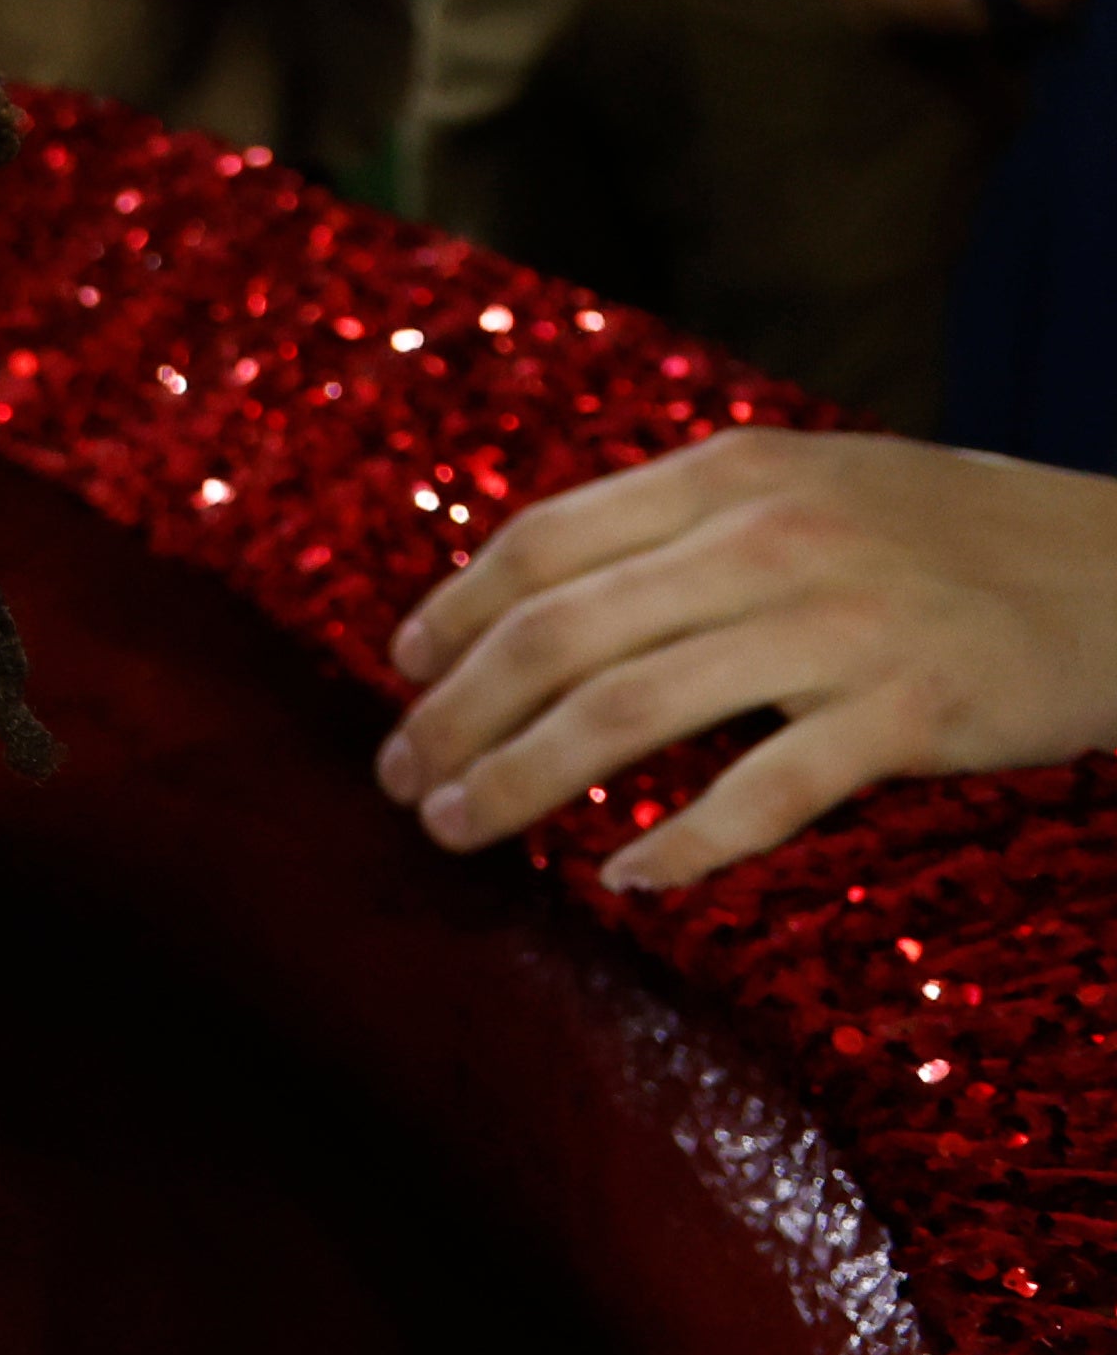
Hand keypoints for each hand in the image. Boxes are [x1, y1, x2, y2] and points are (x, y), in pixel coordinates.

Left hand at [377, 428, 1116, 887]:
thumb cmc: (954, 538)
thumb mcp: (809, 487)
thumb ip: (685, 527)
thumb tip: (542, 591)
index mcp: (728, 476)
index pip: (540, 544)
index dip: (451, 611)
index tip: (401, 669)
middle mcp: (766, 538)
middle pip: (557, 635)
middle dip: (456, 713)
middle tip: (401, 776)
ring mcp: (838, 625)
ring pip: (627, 714)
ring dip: (522, 778)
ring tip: (461, 824)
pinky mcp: (911, 711)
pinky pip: (766, 789)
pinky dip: (684, 842)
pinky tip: (627, 878)